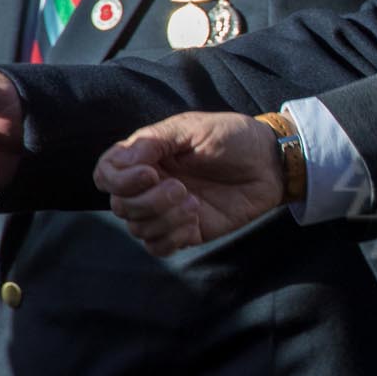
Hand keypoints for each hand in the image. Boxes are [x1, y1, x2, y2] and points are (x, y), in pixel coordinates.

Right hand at [93, 112, 283, 256]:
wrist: (271, 162)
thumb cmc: (234, 138)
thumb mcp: (194, 128)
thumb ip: (154, 142)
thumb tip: (120, 161)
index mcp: (147, 156)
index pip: (106, 173)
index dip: (117, 180)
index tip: (149, 174)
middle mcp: (151, 185)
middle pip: (120, 205)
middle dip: (146, 201)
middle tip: (181, 188)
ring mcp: (168, 209)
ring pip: (137, 228)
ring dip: (163, 218)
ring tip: (193, 203)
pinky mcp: (187, 230)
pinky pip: (158, 247)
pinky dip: (170, 237)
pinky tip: (194, 221)